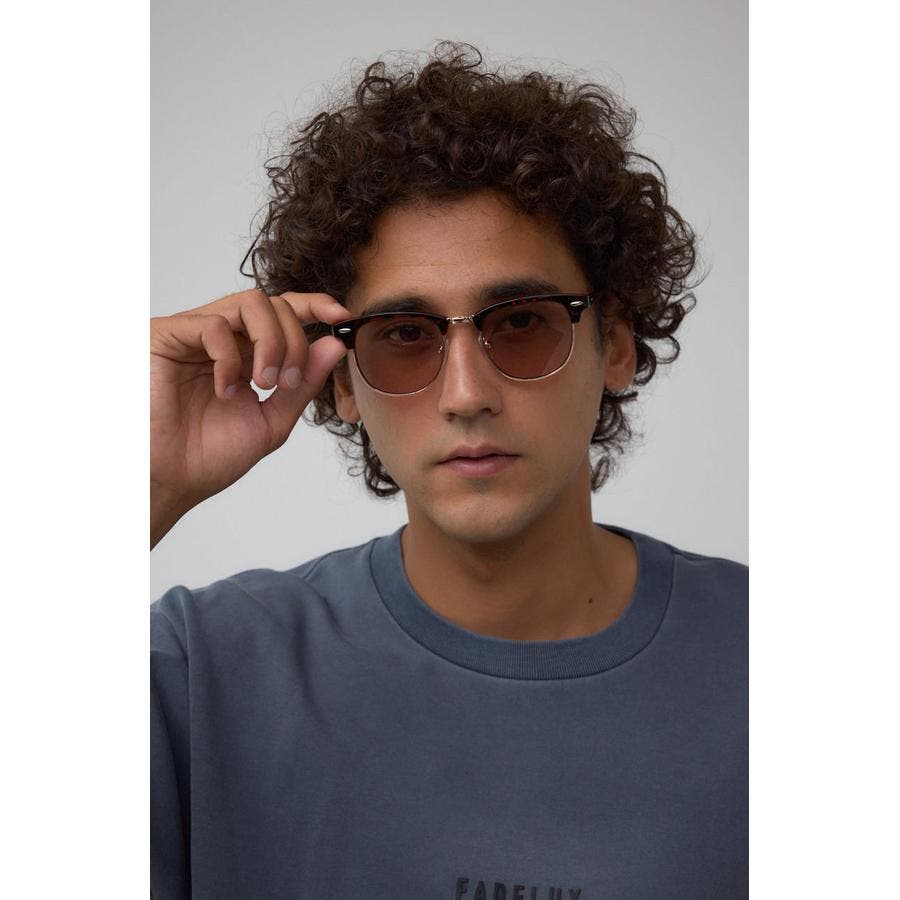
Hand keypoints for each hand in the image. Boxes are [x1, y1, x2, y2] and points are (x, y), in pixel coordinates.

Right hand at [150, 289, 349, 546]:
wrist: (169, 481)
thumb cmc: (208, 456)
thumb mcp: (272, 420)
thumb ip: (302, 384)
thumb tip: (334, 345)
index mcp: (245, 353)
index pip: (283, 312)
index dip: (313, 305)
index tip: (342, 315)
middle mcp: (221, 336)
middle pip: (274, 304)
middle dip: (294, 341)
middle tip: (286, 383)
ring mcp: (194, 332)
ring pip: (250, 303)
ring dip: (272, 343)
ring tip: (265, 383)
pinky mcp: (167, 335)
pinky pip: (213, 325)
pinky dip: (231, 358)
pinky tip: (226, 390)